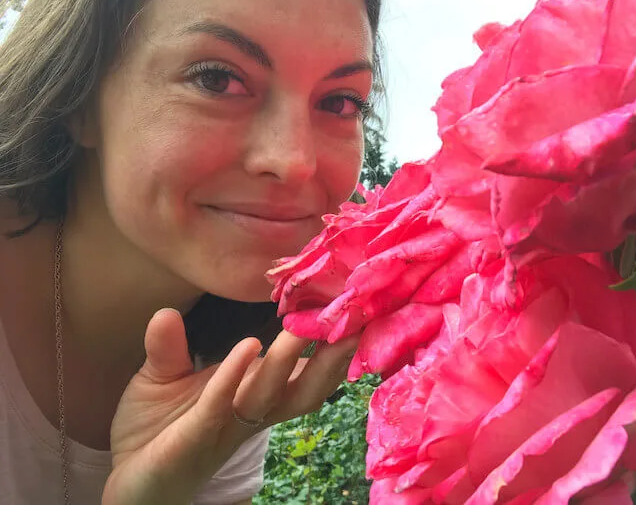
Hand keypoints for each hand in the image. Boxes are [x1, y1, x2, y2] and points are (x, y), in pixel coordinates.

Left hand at [102, 308, 358, 504]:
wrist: (125, 486)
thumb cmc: (154, 432)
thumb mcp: (163, 379)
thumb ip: (170, 347)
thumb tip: (167, 310)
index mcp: (253, 395)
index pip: (303, 371)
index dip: (330, 345)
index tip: (351, 309)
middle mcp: (251, 414)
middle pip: (303, 388)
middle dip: (331, 357)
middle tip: (352, 318)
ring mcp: (226, 428)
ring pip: (270, 396)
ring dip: (288, 362)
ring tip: (303, 327)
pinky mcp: (195, 440)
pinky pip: (220, 405)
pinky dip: (236, 375)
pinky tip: (249, 346)